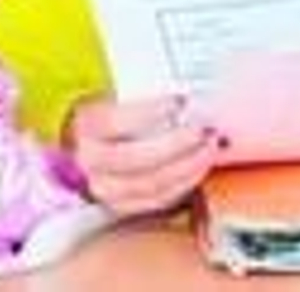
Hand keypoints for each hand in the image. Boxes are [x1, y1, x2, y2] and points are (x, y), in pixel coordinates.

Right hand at [65, 94, 224, 216]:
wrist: (100, 142)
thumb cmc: (121, 112)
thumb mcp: (125, 95)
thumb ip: (150, 94)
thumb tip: (189, 99)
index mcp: (88, 125)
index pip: (115, 121)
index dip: (150, 113)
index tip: (182, 102)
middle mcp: (90, 161)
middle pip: (134, 159)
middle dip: (176, 145)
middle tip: (203, 130)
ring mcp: (104, 187)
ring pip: (150, 183)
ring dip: (188, 166)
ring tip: (211, 146)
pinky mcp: (123, 205)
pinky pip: (158, 199)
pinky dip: (185, 183)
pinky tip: (202, 165)